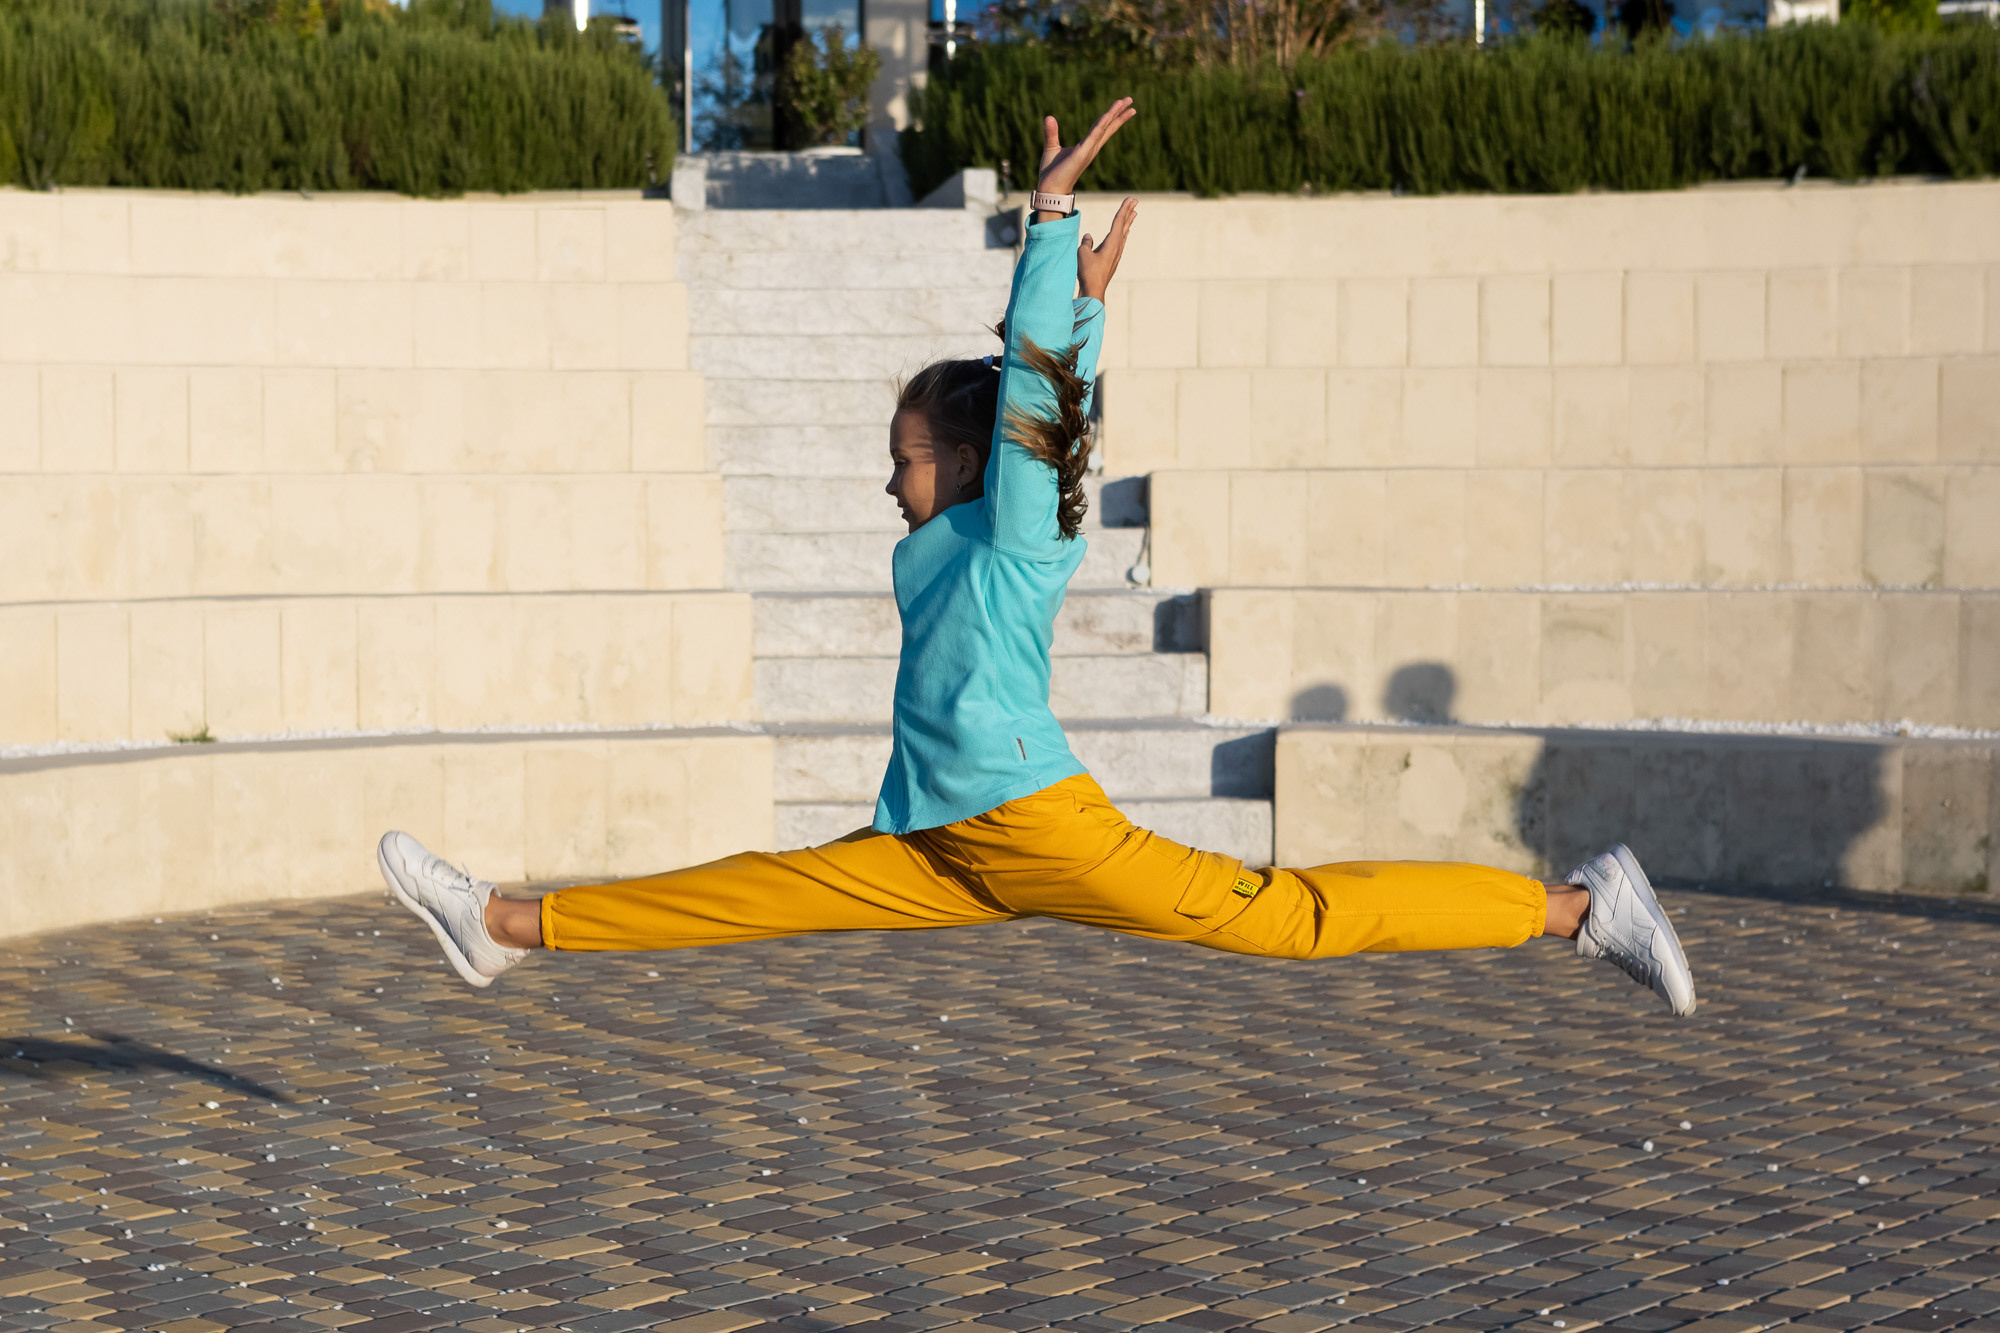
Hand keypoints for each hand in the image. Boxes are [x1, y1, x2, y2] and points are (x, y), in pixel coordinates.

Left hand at [1033, 97, 1135, 221]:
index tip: (1122, 105)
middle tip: (1130, 99)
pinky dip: (1101, 125)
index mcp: (1086, 146)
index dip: (1113, 116)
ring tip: (1125, 102)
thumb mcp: (1051, 147)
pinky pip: (1093, 136)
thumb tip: (1049, 117)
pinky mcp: (1082, 154)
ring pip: (1104, 128)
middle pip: (1108, 126)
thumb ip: (1051, 132)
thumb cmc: (1051, 173)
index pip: (1103, 128)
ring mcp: (1088, 150)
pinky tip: (1107, 115)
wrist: (1049, 189)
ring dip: (1114, 114)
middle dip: (1120, 113)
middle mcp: (1091, 148)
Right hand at [1077, 197, 1136, 301]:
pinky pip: (1120, 241)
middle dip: (1129, 212)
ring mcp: (1116, 254)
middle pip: (1124, 225)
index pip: (1119, 221)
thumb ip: (1086, 243)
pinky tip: (1124, 233)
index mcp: (1111, 243)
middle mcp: (1117, 247)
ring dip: (1128, 222)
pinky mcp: (1112, 260)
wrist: (1094, 291)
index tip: (1131, 199)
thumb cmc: (1088, 272)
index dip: (1124, 209)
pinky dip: (1123, 233)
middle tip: (1135, 201)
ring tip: (1134, 214)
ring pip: (1124, 233)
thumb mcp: (1083, 254)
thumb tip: (1089, 237)